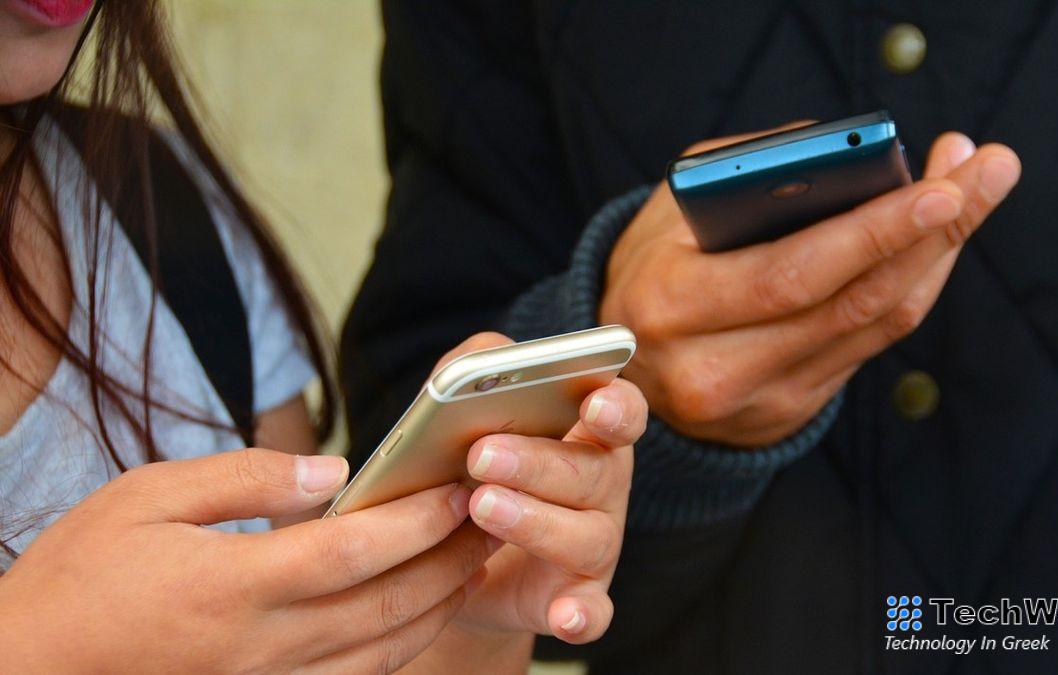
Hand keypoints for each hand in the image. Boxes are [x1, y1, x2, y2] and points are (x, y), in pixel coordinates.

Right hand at [0, 449, 495, 672]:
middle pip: (387, 604)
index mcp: (234, 585)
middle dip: (451, 560)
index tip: (457, 486)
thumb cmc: (80, 577)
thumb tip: (330, 470)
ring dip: (439, 606)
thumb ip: (244, 478)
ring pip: (383, 652)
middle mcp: (262, 645)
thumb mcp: (146, 497)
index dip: (417, 519)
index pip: (355, 550)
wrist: (29, 671)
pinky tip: (419, 614)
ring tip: (472, 561)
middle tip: (492, 518)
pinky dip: (399, 647)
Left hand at [407, 332, 644, 669]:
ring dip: (536, 522)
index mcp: (588, 434)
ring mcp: (596, 547)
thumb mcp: (464, 411)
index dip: (614, 406)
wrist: (448, 557)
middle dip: (539, 462)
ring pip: (586, 536)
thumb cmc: (467, 466)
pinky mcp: (576, 600)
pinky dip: (583, 616)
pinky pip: (592, 612)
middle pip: (594, 472)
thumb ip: (477, 370)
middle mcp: (603, 489)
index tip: (593, 403)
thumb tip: (488, 357)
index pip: (621, 411)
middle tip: (482, 455)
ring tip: (481, 506)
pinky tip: (564, 615)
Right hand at [600, 122, 1020, 445]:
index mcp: (672, 305)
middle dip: (933, 233)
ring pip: (875, 326)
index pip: (790, 274)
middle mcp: (714, 367)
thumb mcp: (671, 208)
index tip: (937, 188)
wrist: (623, 367)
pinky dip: (911, 289)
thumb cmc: (653, 266)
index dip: (871, 235)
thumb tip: (850, 155)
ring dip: (937, 256)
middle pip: (851, 303)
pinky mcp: (789, 413)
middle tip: (988, 171)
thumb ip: (748, 173)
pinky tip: (935, 243)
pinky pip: (870, 346)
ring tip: (975, 191)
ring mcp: (757, 401)